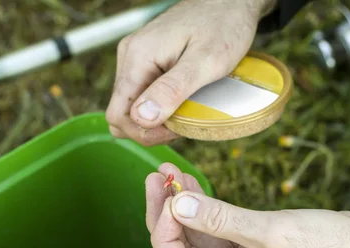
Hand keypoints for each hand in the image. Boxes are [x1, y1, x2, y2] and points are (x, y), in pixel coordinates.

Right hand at [106, 0, 274, 145]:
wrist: (230, 1)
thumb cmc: (224, 25)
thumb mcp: (206, 62)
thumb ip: (173, 89)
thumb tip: (142, 119)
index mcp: (137, 58)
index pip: (118, 114)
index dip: (144, 133)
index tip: (176, 132)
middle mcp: (129, 57)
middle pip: (122, 114)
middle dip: (150, 129)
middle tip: (184, 125)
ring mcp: (136, 58)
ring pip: (133, 107)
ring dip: (156, 120)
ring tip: (187, 114)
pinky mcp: (147, 61)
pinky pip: (143, 94)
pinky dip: (160, 107)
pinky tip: (183, 103)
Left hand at [146, 163, 349, 247]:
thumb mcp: (271, 232)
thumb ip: (219, 219)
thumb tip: (176, 204)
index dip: (166, 235)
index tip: (166, 198)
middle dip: (169, 215)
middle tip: (158, 178)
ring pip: (200, 242)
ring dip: (186, 208)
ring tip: (173, 175)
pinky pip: (220, 235)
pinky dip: (207, 211)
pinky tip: (195, 187)